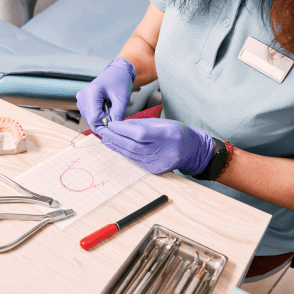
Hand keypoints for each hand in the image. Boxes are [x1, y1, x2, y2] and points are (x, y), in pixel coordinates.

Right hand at [76, 58, 135, 132]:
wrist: (116, 72)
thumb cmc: (120, 82)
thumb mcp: (122, 99)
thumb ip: (118, 115)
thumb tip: (114, 130)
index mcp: (90, 93)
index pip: (94, 119)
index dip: (106, 124)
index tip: (116, 123)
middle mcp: (82, 98)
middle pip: (92, 121)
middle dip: (105, 122)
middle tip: (116, 114)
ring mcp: (80, 101)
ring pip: (91, 121)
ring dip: (102, 120)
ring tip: (111, 109)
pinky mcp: (83, 104)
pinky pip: (91, 117)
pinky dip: (100, 117)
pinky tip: (106, 108)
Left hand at [98, 118, 213, 173]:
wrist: (191, 150)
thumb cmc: (177, 133)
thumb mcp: (163, 123)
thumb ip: (142, 124)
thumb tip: (120, 125)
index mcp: (168, 135)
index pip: (140, 133)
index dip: (123, 129)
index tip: (112, 124)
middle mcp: (164, 151)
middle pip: (133, 146)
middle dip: (115, 138)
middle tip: (102, 131)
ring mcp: (159, 163)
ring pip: (131, 155)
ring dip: (116, 146)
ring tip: (105, 138)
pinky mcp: (154, 170)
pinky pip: (135, 160)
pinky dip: (124, 153)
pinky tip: (116, 147)